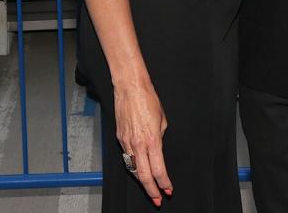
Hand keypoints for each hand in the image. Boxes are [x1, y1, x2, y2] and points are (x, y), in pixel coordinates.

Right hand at [114, 80, 171, 204]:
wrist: (130, 88)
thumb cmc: (148, 99)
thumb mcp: (162, 120)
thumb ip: (160, 137)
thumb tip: (157, 149)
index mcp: (152, 140)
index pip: (158, 169)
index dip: (164, 183)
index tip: (168, 189)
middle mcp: (138, 144)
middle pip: (143, 176)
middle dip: (151, 190)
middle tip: (157, 199)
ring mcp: (126, 142)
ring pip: (133, 169)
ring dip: (142, 180)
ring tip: (149, 188)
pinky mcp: (120, 138)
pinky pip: (127, 157)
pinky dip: (133, 166)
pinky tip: (139, 170)